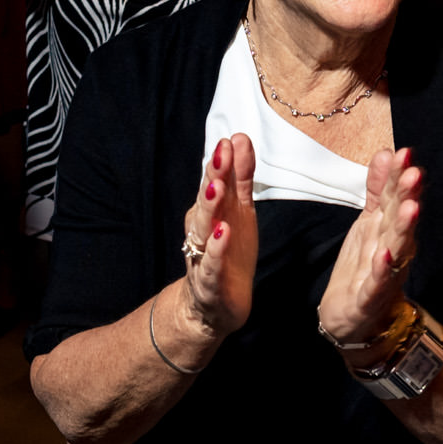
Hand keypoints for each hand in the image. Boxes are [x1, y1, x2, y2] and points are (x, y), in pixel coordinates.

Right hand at [177, 136, 257, 339]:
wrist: (215, 305)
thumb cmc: (228, 252)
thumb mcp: (239, 211)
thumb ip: (240, 177)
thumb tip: (239, 138)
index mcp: (210, 212)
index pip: (214, 183)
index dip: (222, 162)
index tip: (230, 139)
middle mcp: (202, 230)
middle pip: (206, 201)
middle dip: (213, 177)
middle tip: (221, 154)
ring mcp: (203, 256)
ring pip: (203, 229)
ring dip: (209, 208)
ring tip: (216, 188)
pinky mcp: (210, 282)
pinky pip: (211, 264)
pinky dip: (216, 249)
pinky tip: (222, 233)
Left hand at [318, 147, 421, 347]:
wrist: (350, 318)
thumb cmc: (365, 266)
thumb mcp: (369, 222)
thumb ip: (379, 190)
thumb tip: (387, 152)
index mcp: (390, 230)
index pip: (397, 199)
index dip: (400, 177)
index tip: (406, 152)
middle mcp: (393, 250)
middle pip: (401, 220)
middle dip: (408, 196)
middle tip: (414, 173)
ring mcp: (385, 274)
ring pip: (397, 249)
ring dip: (404, 229)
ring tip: (410, 208)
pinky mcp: (370, 298)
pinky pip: (378, 283)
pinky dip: (383, 270)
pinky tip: (385, 254)